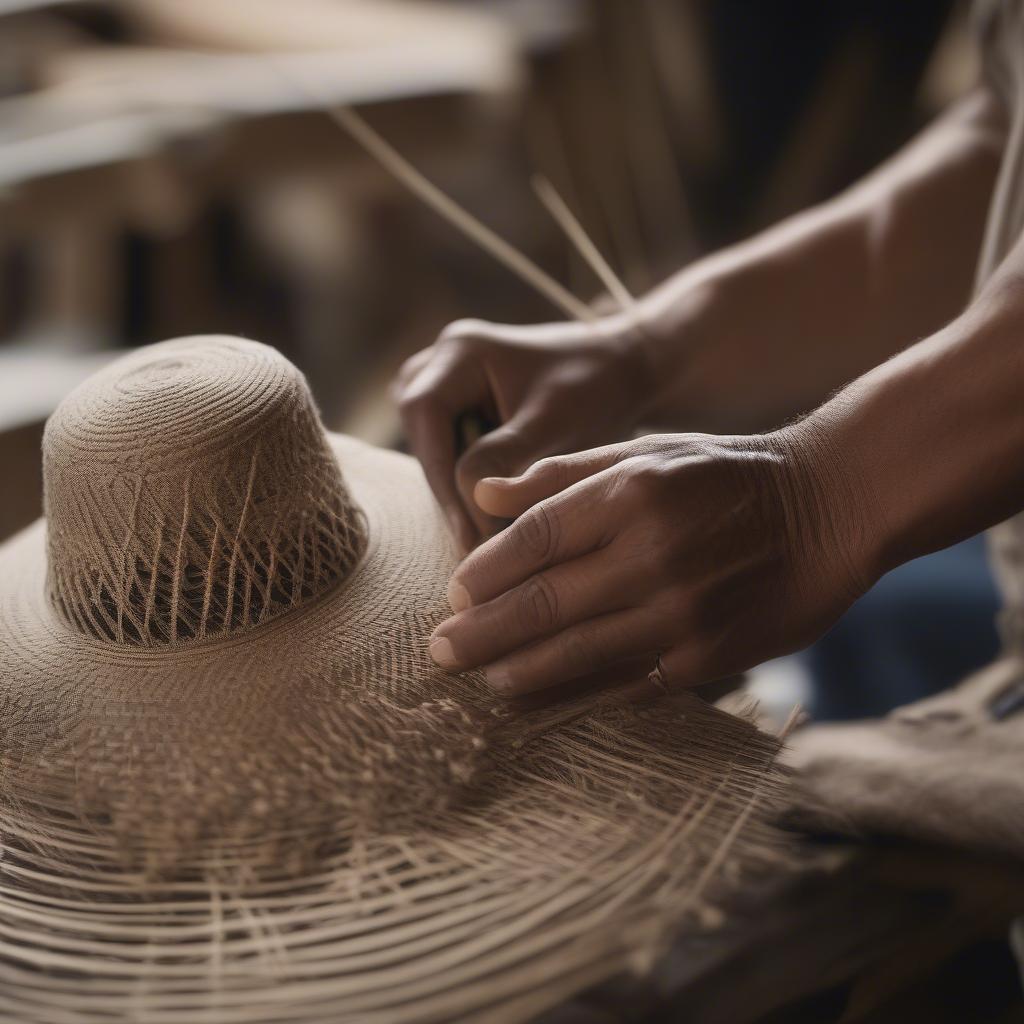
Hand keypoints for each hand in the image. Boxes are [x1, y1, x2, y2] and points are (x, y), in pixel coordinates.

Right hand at [393, 316, 656, 551]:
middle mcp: (442, 360)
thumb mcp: (553, 427)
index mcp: (462, 348)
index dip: (439, 476)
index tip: (468, 531)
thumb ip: (505, 461)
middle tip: (477, 542)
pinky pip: (445, 450)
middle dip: (447, 488)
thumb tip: (467, 513)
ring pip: (431, 446)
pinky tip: (492, 513)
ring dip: (454, 488)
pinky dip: (467, 481)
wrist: (619, 374)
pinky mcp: (455, 407)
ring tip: (487, 533)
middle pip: (422, 433)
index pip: (425, 413)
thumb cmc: (593, 393)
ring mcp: (444, 383)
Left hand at [428, 430, 873, 695]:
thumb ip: (560, 473)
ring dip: (517, 672)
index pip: (533, 538)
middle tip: (439, 652)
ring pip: (577, 653)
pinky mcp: (709, 657)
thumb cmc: (726, 473)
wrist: (832, 506)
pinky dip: (578, 698)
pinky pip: (628, 685)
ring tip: (479, 681)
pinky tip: (540, 707)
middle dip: (480, 633)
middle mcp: (652, 553)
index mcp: (631, 492)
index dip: (485, 572)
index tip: (455, 594)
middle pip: (542, 602)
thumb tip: (480, 492)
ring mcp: (682, 611)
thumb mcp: (646, 450)